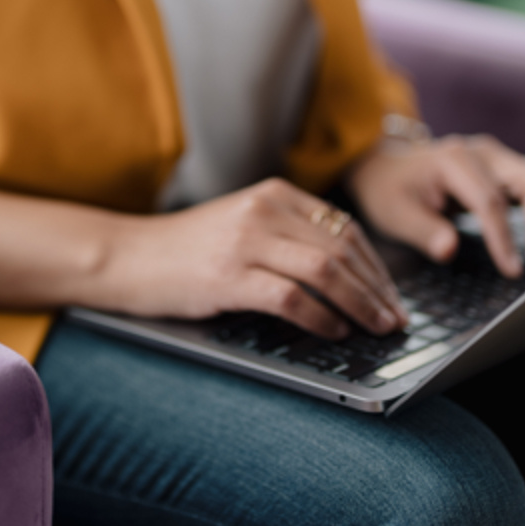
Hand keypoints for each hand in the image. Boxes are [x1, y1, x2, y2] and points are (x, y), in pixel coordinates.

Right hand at [92, 178, 407, 338]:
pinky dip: (321, 319)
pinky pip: (292, 298)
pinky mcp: (228, 275)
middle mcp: (264, 209)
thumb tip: (348, 276)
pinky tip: (333, 332)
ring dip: (361, 304)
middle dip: (377, 289)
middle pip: (342, 250)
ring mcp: (245, 241)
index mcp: (274, 194)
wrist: (129, 255)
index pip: (344, 228)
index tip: (390, 294)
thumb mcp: (242, 224)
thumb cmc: (187, 249)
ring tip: (377, 328)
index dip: (376, 266)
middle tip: (395, 319)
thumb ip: (288, 235)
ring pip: (326, 271)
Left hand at [346, 134, 524, 276]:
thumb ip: (422, 231)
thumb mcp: (393, 213)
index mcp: (453, 160)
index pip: (489, 201)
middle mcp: (482, 152)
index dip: (505, 238)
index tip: (513, 271)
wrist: (384, 166)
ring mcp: (498, 157)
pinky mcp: (507, 168)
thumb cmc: (388, 190)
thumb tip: (448, 249)